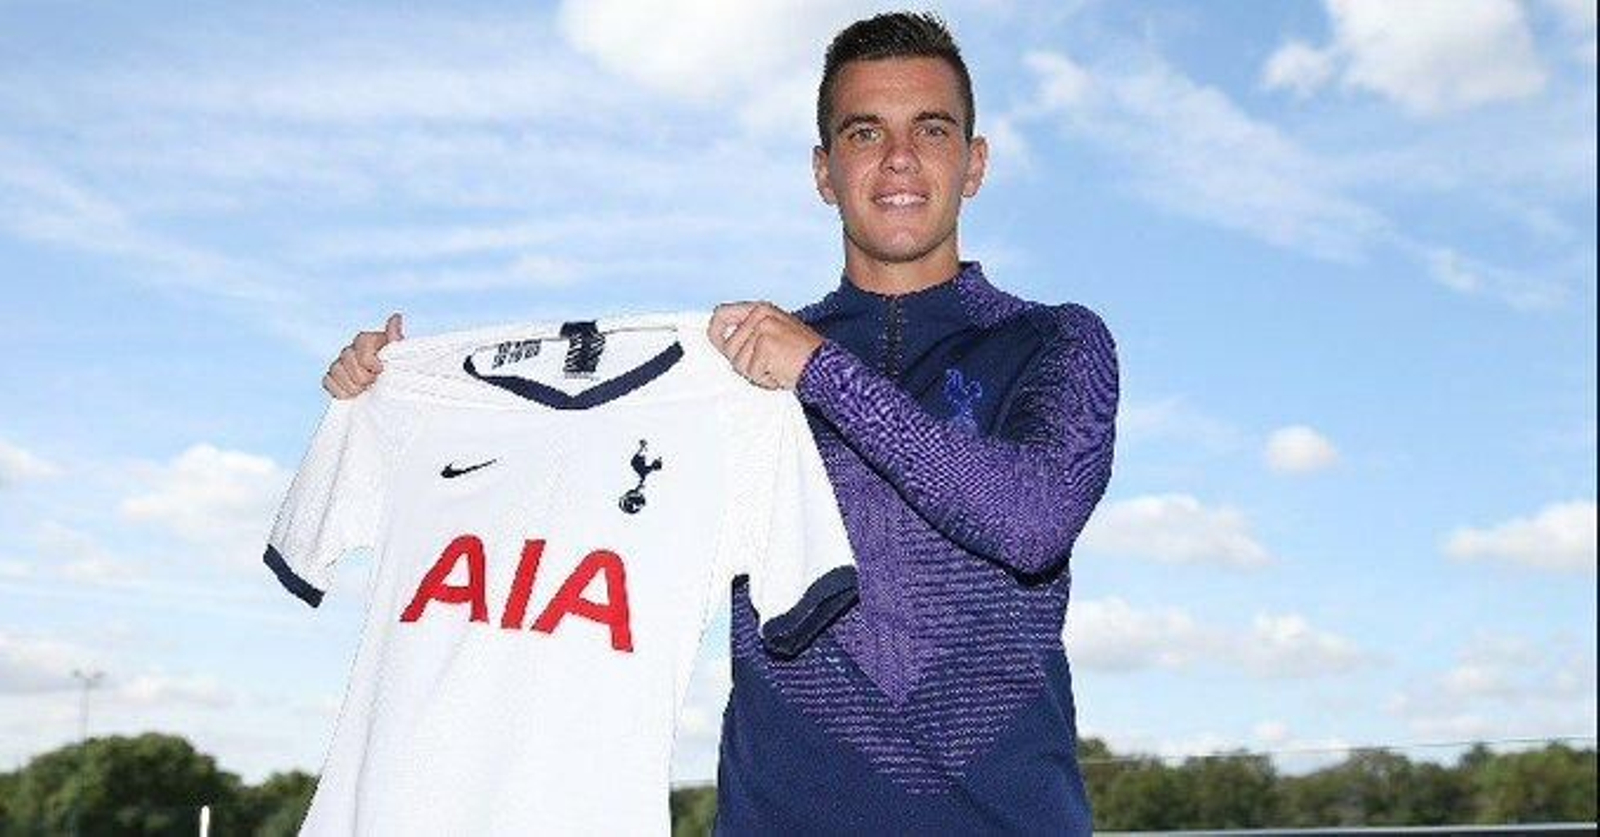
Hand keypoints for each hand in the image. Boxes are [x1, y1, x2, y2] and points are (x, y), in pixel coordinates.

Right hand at [322, 313, 402, 398]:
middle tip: (375, 382)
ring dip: (353, 386)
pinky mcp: (332, 377)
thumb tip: (396, 317)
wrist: (388, 388)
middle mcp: (350, 349)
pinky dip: (341, 391)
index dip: (369, 361)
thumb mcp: (400, 355)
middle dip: (363, 376)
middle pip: (347, 360)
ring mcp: (339, 363)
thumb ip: (395, 338)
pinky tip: (354, 394)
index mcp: (366, 340)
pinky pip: (327, 382)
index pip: (359, 344)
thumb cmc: (395, 370)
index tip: (381, 370)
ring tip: (366, 390)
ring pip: (336, 371)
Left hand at [707, 302, 823, 389]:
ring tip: (776, 368)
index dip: (715, 332)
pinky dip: (766, 380)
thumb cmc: (802, 355)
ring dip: (756, 374)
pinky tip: (781, 373)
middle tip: (767, 365)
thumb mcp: (774, 334)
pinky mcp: (766, 345)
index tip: (719, 344)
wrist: (826, 366)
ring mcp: (762, 328)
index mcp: (760, 309)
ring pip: (738, 363)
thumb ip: (750, 334)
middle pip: (729, 348)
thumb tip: (724, 343)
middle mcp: (760, 315)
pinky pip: (752, 372)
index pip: (722, 314)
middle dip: (744, 364)